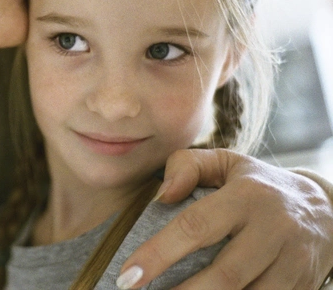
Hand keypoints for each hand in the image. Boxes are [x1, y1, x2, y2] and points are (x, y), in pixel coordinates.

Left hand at [117, 148, 332, 288]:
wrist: (327, 209)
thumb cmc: (257, 185)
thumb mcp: (225, 163)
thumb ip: (187, 166)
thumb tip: (161, 195)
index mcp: (246, 196)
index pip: (195, 227)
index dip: (158, 254)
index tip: (128, 276)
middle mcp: (273, 229)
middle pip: (224, 274)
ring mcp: (293, 262)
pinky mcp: (303, 286)